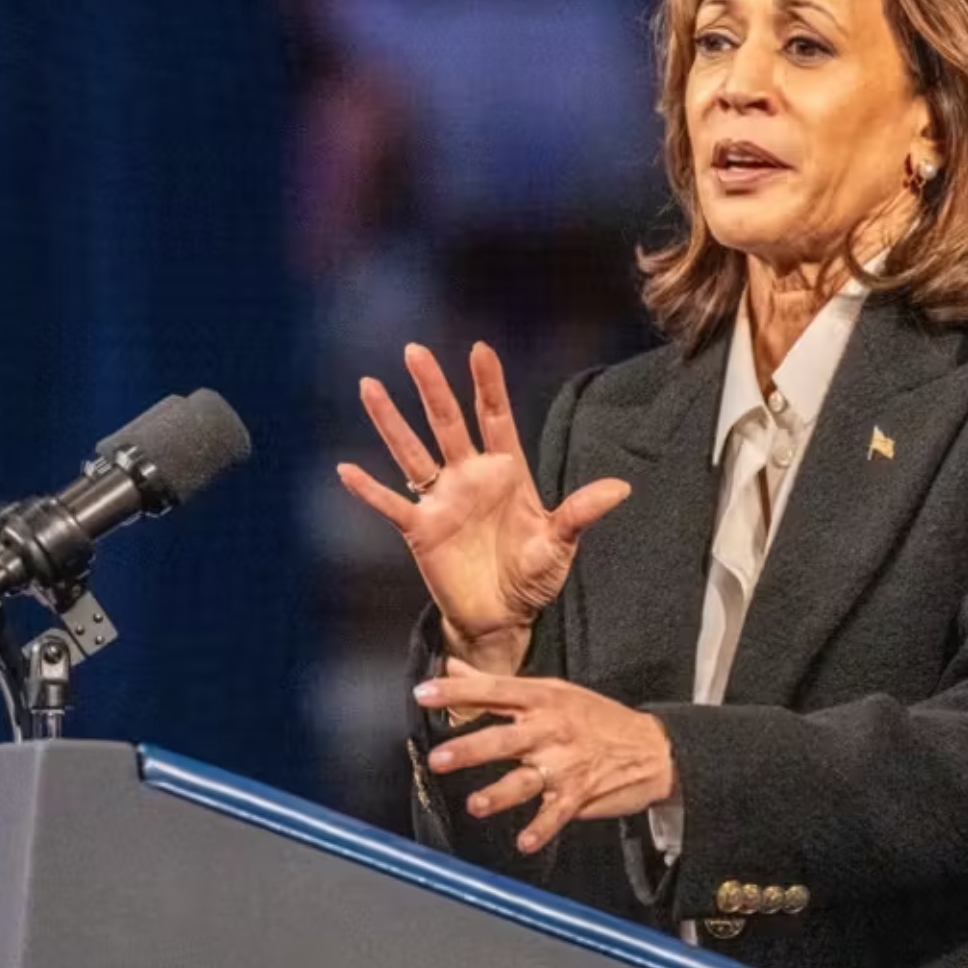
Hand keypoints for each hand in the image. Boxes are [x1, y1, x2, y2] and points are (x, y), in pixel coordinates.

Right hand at [336, 343, 630, 672]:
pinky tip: (346, 470)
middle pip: (447, 422)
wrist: (503, 618)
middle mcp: (470, 477)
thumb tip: (621, 488)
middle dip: (433, 387)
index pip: (495, 418)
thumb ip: (581, 513)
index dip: (487, 385)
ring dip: (391, 422)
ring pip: (412, 452)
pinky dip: (369, 490)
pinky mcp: (421, 530)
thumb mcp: (560, 544)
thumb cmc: (533, 578)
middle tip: (415, 350)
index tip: (479, 349)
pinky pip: (391, 505)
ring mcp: (442, 501)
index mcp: (506, 472)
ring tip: (369, 386)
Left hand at [416, 659, 676, 853]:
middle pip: (504, 739)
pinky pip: (556, 814)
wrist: (652, 747)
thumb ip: (499, 685)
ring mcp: (566, 764)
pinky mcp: (579, 794)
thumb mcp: (552, 691)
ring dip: (499, 794)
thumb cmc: (597, 717)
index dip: (457, 691)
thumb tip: (454, 667)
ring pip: (525, 780)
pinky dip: (541, 830)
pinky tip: (524, 842)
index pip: (493, 690)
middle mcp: (551, 729)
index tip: (423, 694)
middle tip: (440, 759)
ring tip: (476, 805)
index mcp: (543, 698)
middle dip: (470, 749)